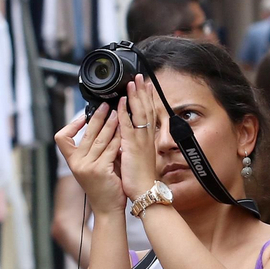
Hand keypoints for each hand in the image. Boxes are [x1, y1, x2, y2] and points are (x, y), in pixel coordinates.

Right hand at [54, 104, 124, 214]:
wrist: (108, 208)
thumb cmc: (103, 186)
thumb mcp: (91, 167)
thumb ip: (92, 150)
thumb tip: (98, 126)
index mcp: (72, 161)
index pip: (61, 139)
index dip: (70, 126)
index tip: (82, 117)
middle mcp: (77, 163)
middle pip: (86, 134)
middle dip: (97, 117)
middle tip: (106, 106)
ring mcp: (88, 167)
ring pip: (100, 139)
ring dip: (110, 124)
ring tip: (118, 114)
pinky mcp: (101, 170)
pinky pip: (111, 148)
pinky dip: (118, 138)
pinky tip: (124, 131)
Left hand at [118, 78, 165, 200]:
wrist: (144, 191)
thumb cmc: (141, 178)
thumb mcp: (139, 157)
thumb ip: (134, 144)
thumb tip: (127, 136)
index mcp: (148, 139)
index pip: (149, 114)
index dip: (147, 99)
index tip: (146, 86)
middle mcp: (146, 137)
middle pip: (147, 109)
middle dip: (143, 92)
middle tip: (140, 77)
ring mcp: (140, 141)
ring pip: (139, 113)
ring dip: (135, 97)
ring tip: (132, 83)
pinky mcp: (131, 146)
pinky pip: (127, 126)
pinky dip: (124, 113)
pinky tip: (120, 103)